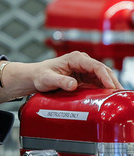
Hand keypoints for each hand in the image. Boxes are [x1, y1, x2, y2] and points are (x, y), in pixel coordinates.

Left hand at [0, 51, 122, 105]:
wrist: (35, 77)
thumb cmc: (40, 75)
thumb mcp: (48, 79)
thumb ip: (60, 81)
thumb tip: (73, 84)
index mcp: (75, 58)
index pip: (95, 66)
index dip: (105, 76)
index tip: (110, 86)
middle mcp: (83, 62)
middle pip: (103, 71)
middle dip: (112, 81)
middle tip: (120, 94)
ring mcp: (85, 70)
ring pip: (103, 77)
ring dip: (111, 86)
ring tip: (118, 97)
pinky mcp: (85, 78)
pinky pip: (98, 83)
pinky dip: (105, 89)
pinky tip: (110, 97)